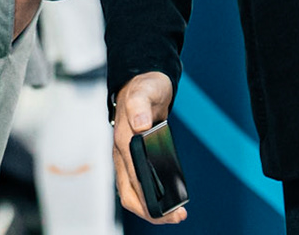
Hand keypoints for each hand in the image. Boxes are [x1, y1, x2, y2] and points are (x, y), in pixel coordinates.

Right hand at [112, 72, 185, 223]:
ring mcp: (127, 158)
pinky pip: (139, 183)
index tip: (169, 209)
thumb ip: (140, 105)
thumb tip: (141, 125)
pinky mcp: (135, 158)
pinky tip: (168, 198)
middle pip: (130, 193)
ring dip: (151, 207)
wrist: (142, 82)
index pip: (132, 179)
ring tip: (175, 213)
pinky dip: (151, 196)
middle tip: (177, 216)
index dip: (148, 199)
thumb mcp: (145, 91)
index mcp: (123, 141)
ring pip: (133, 192)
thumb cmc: (144, 87)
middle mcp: (121, 154)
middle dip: (151, 211)